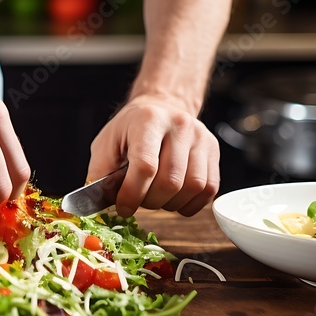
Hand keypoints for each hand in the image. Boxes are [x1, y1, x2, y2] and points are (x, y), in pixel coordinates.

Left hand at [88, 93, 219, 216]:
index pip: (146, 166)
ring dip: (171, 204)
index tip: (123, 207)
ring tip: (156, 198)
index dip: (133, 194)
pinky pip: (209, 189)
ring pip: (194, 187)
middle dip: (151, 201)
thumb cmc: (130, 130)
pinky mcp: (214, 150)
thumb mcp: (106, 144)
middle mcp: (179, 126)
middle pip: (171, 181)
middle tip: (139, 200)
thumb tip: (102, 202)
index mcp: (148, 120)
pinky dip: (191, 203)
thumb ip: (101, 173)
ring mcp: (201, 137)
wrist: (161, 108)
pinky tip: (174, 198)